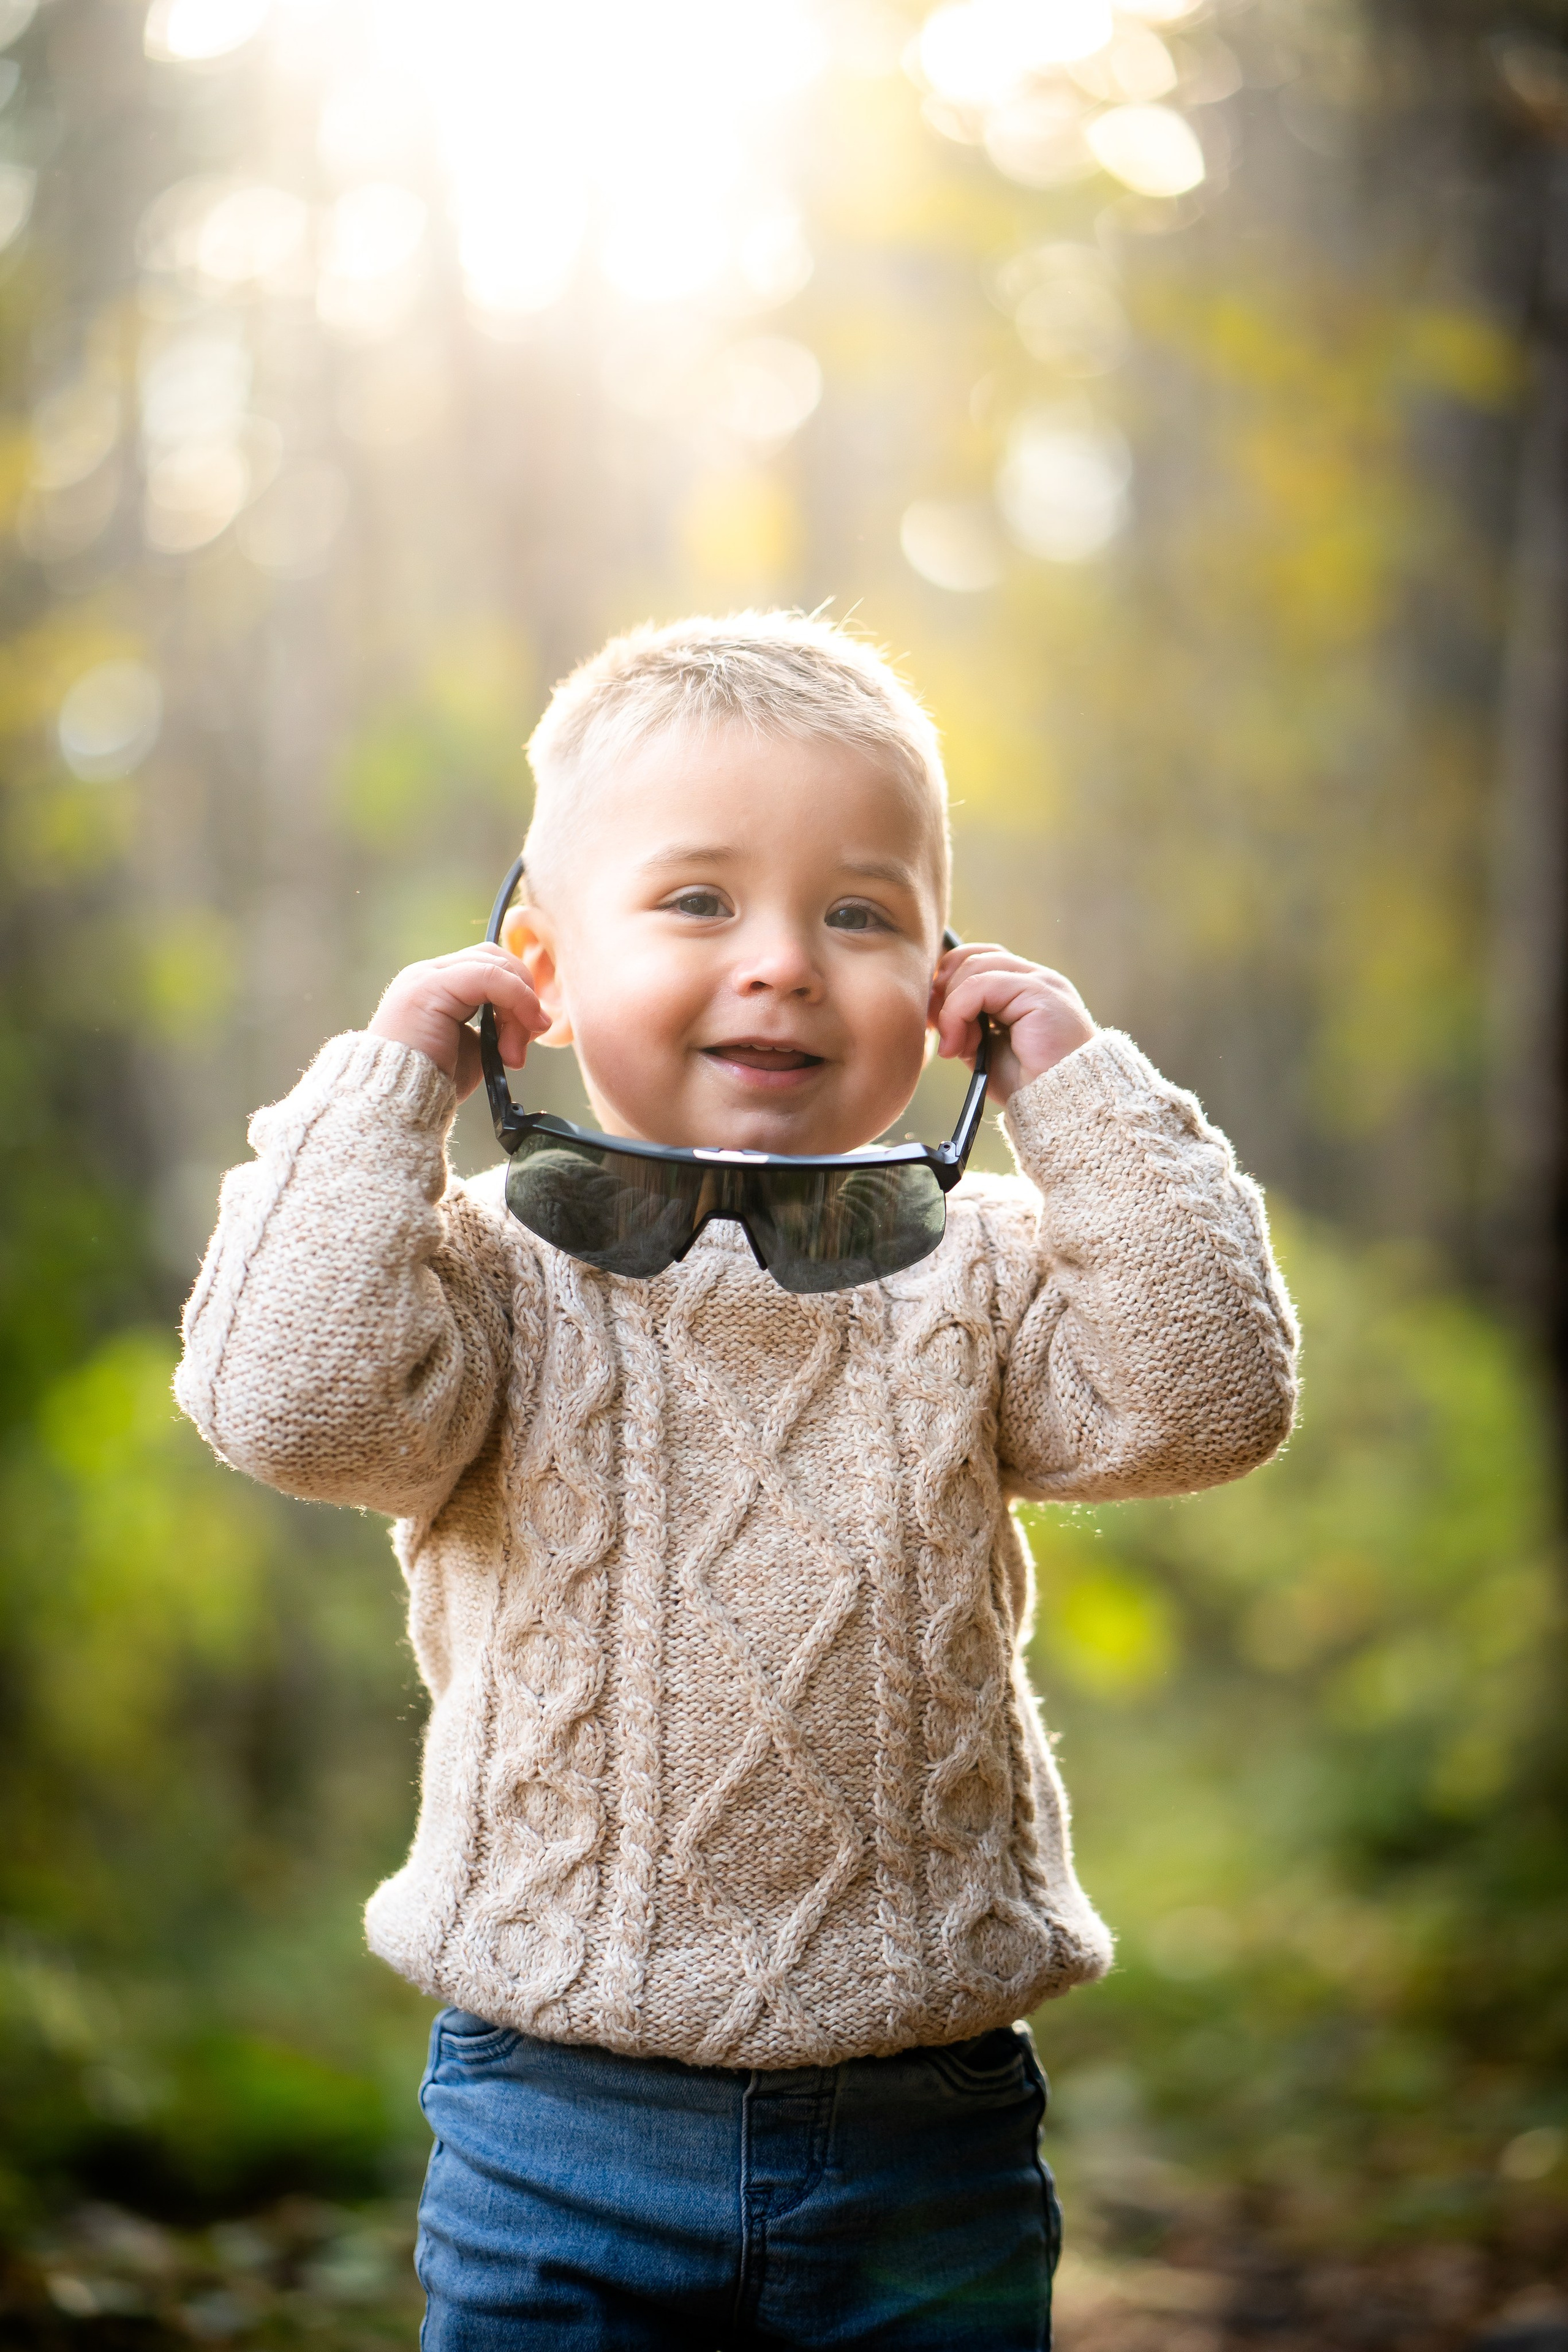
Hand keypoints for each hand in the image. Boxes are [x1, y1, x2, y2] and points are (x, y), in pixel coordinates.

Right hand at [369, 945, 546, 1101]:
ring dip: (521, 1005)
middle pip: (496, 958)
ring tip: (514, 1052)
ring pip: (495, 964)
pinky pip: (488, 975)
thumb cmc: (431, 1084)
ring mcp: (427, 976)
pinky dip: (516, 997)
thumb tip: (533, 1019)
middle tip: (527, 1041)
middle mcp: (428, 973)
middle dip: (524, 997)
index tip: (531, 1033)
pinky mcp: (430, 986)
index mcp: (437, 986)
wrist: (396, 1103)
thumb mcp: (474, 1050)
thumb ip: (497, 1028)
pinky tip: (521, 1028)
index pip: (489, 965)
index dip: (520, 994)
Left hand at [931, 943, 1095, 1103]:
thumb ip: (965, 1026)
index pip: (980, 959)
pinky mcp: (1039, 991)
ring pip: (975, 967)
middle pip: (973, 957)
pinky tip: (961, 1044)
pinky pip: (982, 985)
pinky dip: (959, 1012)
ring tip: (956, 1046)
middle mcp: (1036, 978)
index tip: (935, 1018)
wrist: (1061, 1106)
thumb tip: (936, 1010)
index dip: (948, 981)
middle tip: (941, 1033)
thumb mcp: (985, 1051)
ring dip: (952, 1007)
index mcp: (1025, 989)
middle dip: (945, 992)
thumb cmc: (1029, 1085)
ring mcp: (1040, 981)